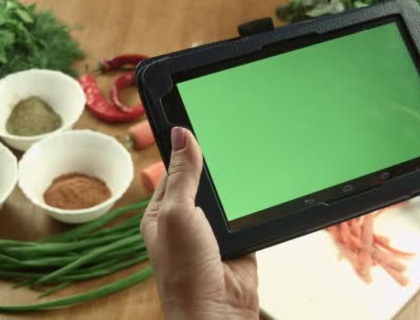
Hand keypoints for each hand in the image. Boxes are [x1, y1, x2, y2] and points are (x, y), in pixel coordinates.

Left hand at [140, 127, 258, 319]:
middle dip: (211, 162)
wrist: (218, 312)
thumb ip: (183, 176)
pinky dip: (251, 203)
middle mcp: (185, 220)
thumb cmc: (185, 272)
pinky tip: (258, 186)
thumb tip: (181, 136)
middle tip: (227, 130)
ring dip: (233, 183)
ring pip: (225, 196)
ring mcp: (211, 231)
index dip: (181, 147)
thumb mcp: (178, 214)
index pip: (171, 169)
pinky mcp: (237, 240)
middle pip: (201, 180)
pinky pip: (244, 213)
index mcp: (161, 212)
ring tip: (246, 152)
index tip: (193, 118)